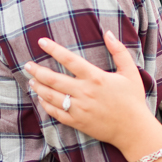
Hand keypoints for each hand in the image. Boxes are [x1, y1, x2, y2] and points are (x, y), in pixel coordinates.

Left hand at [25, 32, 150, 149]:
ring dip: (38, 87)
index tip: (41, 42)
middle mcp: (84, 92)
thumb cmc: (133, 99)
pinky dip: (45, 105)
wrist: (133, 129)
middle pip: (53, 79)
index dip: (53, 49)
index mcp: (95, 77)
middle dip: (37, 71)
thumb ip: (119, 51)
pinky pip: (56, 113)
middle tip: (27, 65)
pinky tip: (41, 99)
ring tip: (31, 81)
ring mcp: (79, 108)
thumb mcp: (130, 72)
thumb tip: (107, 32)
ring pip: (51, 96)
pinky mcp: (77, 122)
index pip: (69, 59)